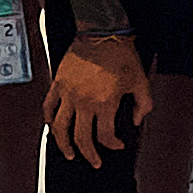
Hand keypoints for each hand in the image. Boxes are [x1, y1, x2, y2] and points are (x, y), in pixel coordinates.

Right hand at [46, 31, 149, 158]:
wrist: (102, 32)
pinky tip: (53, 126)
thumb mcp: (140, 81)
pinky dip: (49, 119)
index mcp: (104, 103)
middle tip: (94, 160)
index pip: (105, 136)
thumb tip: (137, 120)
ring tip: (69, 153)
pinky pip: (49, 106)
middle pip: (81, 138)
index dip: (112, 145)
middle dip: (88, 154)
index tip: (117, 145)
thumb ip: (143, 105)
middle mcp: (83, 102)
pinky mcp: (58, 84)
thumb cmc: (121, 54)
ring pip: (60, 128)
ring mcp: (68, 94)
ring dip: (63, 144)